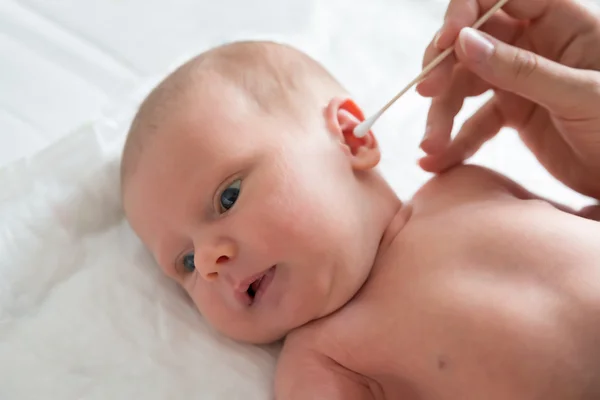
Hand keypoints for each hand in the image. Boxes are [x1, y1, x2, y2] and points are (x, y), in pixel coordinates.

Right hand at [417, 0, 599, 199]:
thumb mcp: (578, 96)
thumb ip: (520, 69)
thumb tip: (462, 42)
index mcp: (561, 23)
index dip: (466, 11)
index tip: (446, 42)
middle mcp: (536, 46)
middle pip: (472, 41)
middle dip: (444, 66)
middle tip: (427, 93)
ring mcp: (522, 80)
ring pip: (466, 84)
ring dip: (443, 115)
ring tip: (430, 147)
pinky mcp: (515, 113)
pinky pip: (475, 122)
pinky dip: (455, 141)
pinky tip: (438, 161)